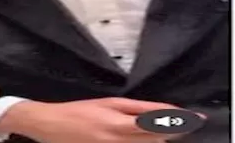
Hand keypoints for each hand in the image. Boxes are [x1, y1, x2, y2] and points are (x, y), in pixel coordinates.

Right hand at [0, 97, 198, 142]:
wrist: (49, 124)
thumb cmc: (78, 111)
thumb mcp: (107, 102)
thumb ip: (135, 108)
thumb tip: (162, 112)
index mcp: (116, 121)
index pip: (155, 123)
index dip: (177, 121)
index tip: (193, 118)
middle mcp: (116, 138)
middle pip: (156, 138)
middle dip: (172, 131)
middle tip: (183, 124)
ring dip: (158, 139)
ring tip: (161, 131)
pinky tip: (140, 139)